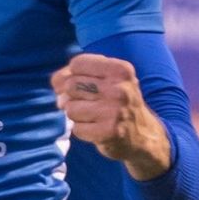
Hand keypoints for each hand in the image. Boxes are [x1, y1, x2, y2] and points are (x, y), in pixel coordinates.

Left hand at [51, 53, 170, 180]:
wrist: (143, 135)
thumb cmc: (116, 102)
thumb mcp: (107, 79)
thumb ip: (78, 73)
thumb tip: (55, 81)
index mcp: (120, 70)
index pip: (77, 64)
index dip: (69, 75)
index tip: (78, 85)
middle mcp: (120, 88)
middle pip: (71, 86)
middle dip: (70, 96)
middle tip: (84, 103)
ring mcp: (115, 111)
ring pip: (70, 108)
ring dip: (76, 115)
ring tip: (92, 116)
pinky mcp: (109, 132)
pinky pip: (77, 128)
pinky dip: (81, 130)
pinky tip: (95, 128)